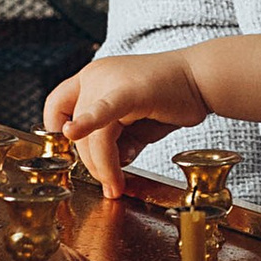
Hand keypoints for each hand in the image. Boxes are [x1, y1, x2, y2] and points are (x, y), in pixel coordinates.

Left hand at [45, 50, 204, 194]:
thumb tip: (109, 167)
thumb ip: (118, 142)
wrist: (203, 78)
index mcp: (92, 78)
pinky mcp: (127, 91)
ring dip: (103, 166)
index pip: (57, 106)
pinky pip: (102, 115)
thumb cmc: (171, 98)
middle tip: (110, 182)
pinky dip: (87, 126)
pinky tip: (74, 133)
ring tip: (116, 185)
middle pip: (76, 130)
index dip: (58, 134)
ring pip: (93, 136)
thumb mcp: (136, 125)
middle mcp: (94, 75)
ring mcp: (108, 81)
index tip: (73, 155)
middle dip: (91, 162)